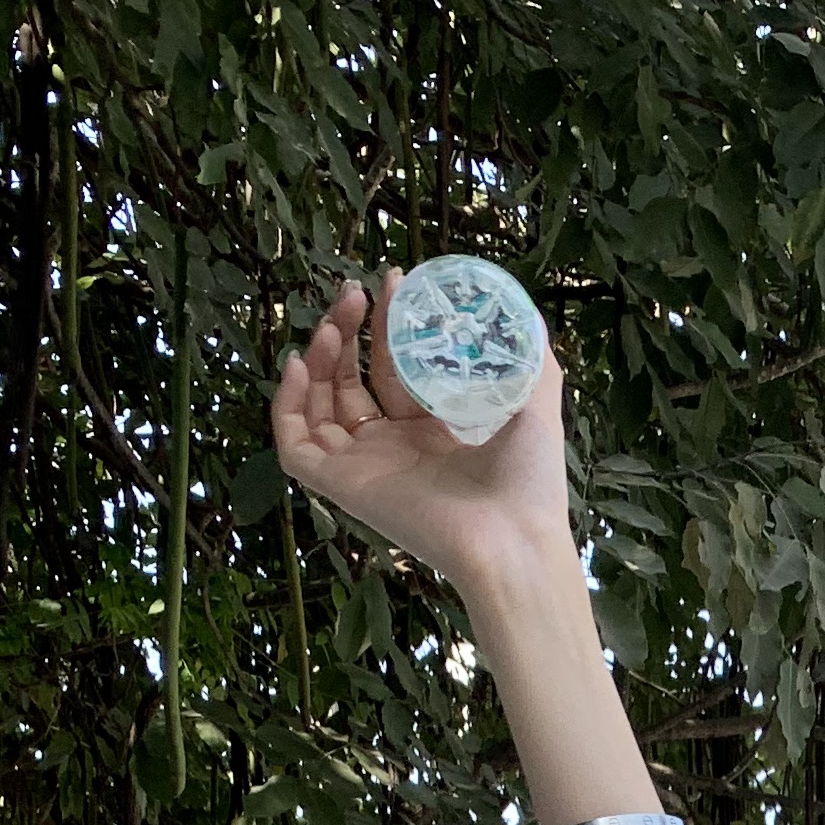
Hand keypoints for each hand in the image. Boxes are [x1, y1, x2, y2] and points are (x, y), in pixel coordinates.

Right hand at [271, 272, 578, 628]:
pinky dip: (289, 405)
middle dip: (349, 332)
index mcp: (436, 433)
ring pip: (322, 408)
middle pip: (354, 382)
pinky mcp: (344, 487)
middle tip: (352, 292)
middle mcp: (397, 449)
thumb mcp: (535, 405)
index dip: (388, 326)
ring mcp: (367, 468)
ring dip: (320, 359)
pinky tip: (300, 364)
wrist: (513, 542)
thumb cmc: (529, 482)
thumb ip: (531, 361)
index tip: (392, 282)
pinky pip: (296, 446)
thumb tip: (523, 313)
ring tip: (331, 323)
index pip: (396, 371)